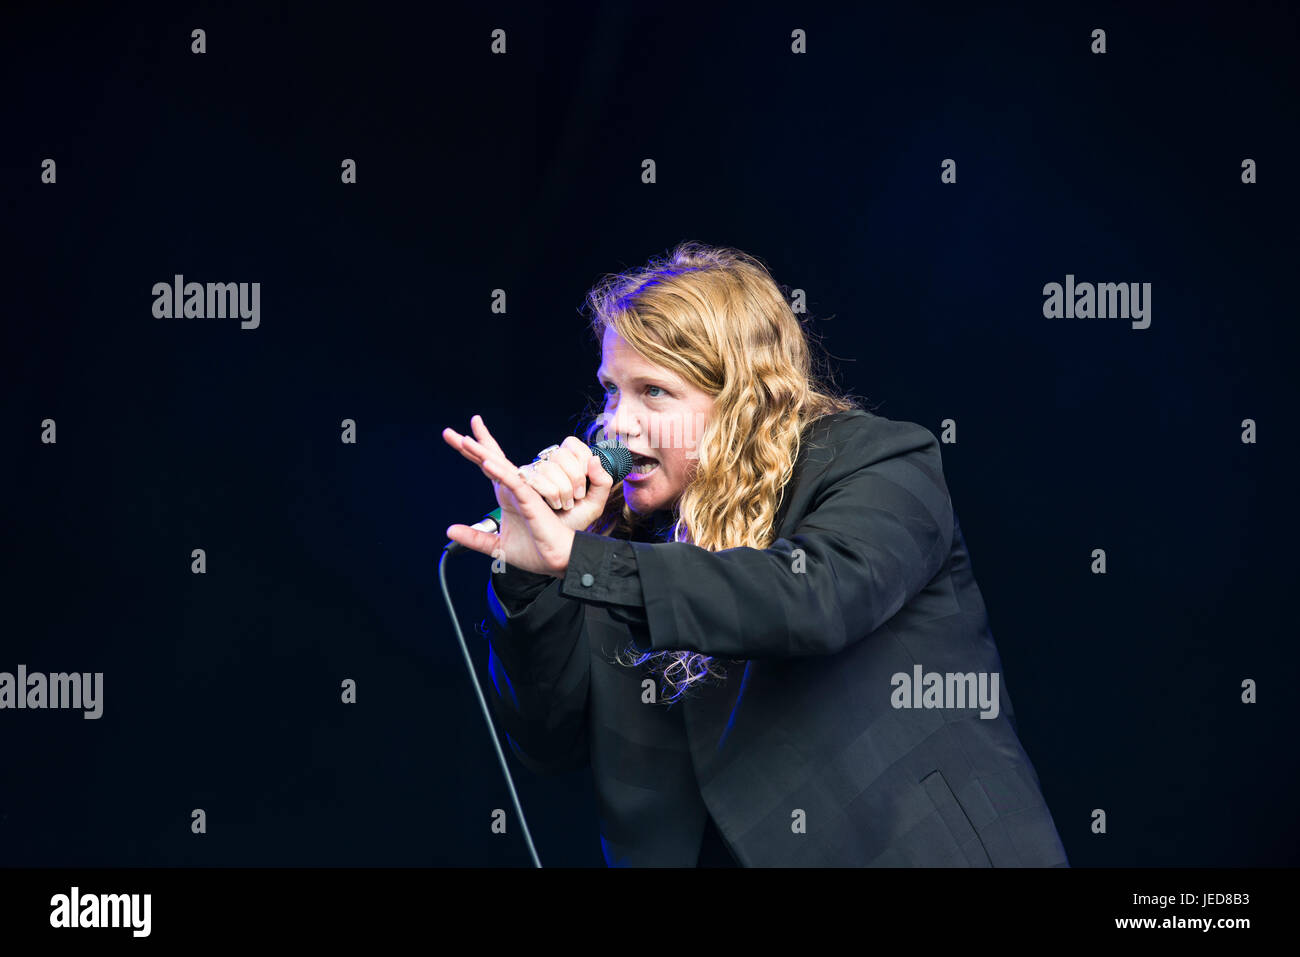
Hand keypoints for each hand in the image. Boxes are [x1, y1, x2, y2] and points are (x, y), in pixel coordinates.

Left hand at [442, 415, 610, 576]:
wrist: (556, 560)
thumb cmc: (535, 551)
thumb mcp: (497, 546)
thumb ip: (474, 537)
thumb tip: (450, 531)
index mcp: (506, 495)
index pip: (488, 467)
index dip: (474, 451)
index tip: (458, 436)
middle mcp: (513, 488)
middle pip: (490, 460)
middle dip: (471, 445)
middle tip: (448, 433)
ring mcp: (522, 492)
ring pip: (500, 467)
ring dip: (482, 453)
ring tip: (464, 440)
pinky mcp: (532, 501)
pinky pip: (515, 483)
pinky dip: (502, 473)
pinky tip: (487, 464)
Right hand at [515, 435, 613, 531]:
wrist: (557, 541)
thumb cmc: (572, 521)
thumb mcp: (594, 504)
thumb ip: (602, 482)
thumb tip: (595, 459)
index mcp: (567, 464)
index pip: (573, 445)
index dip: (582, 458)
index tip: (587, 476)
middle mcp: (549, 466)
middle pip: (561, 454)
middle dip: (574, 476)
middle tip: (576, 496)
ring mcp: (534, 474)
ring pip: (548, 467)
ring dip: (561, 489)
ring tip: (563, 504)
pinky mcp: (521, 484)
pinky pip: (535, 478)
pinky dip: (549, 492)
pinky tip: (552, 503)